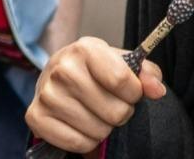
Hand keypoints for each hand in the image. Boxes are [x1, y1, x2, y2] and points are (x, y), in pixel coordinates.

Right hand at [26, 37, 166, 152]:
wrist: (57, 74)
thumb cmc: (95, 70)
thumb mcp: (121, 63)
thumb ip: (145, 73)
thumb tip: (157, 90)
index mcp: (85, 49)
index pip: (122, 80)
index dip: (134, 93)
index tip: (131, 92)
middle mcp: (62, 68)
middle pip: (114, 111)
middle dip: (121, 113)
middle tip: (111, 105)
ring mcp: (47, 94)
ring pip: (97, 131)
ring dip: (104, 128)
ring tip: (96, 114)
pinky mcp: (35, 117)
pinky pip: (77, 143)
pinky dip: (86, 141)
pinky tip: (82, 125)